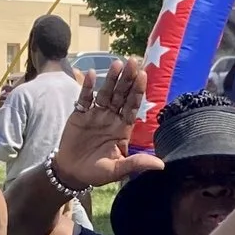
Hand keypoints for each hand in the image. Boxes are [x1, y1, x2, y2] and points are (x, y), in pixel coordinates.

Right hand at [49, 58, 159, 189]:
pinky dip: (88, 87)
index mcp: (123, 128)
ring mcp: (96, 114)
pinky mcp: (80, 114)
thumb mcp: (117, 169)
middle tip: (133, 62)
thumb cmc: (97, 172)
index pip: (133, 106)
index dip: (137, 91)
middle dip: (127, 79)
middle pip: (121, 95)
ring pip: (105, 93)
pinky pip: (85, 98)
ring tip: (117, 64)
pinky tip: (91, 74)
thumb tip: (162, 165)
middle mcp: (112, 117)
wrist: (72, 173)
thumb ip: (136, 163)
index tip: (143, 75)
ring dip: (111, 79)